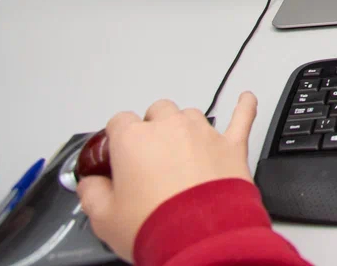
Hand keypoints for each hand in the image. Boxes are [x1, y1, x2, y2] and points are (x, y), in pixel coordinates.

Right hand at [77, 93, 256, 261]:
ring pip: (191, 115)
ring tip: (181, 152)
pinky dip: (244, 108)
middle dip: (152, 129)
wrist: (200, 238)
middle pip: (158, 112)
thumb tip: (91, 184)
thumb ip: (92, 193)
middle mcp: (170, 128)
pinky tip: (245, 99)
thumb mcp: (104, 218)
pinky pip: (241, 117)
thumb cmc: (155, 225)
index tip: (118, 155)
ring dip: (185, 127)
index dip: (118, 139)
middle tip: (150, 158)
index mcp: (133, 139)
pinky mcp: (232, 145)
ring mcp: (204, 134)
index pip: (119, 122)